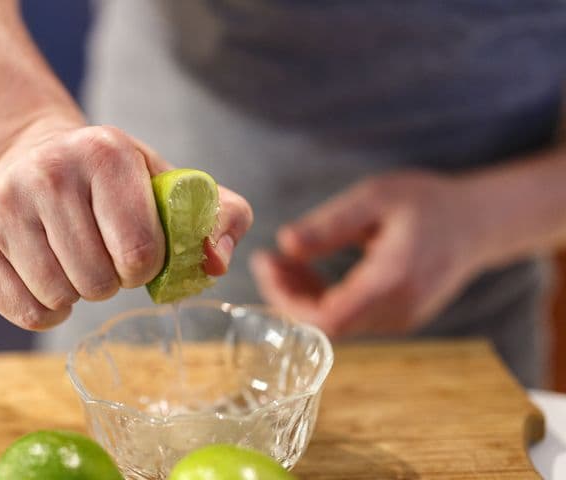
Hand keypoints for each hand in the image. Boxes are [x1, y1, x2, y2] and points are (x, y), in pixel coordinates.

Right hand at [0, 121, 251, 329]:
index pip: (139, 251)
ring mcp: (5, 207)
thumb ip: (218, 215)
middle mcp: (48, 173)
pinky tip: (52, 278)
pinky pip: (25, 313)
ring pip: (60, 297)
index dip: (148, 267)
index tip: (140, 252)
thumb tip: (216, 262)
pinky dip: (48, 311)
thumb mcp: (167, 183)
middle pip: (98, 281)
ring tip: (79, 262)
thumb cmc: (112, 181)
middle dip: (112, 280)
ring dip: (80, 293)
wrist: (30, 156)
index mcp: (105, 153)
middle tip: (106, 256)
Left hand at [251, 171, 482, 337]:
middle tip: (267, 260)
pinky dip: (320, 298)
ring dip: (301, 296)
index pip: (326, 316)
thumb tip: (285, 242)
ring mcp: (399, 319)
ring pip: (334, 323)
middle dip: (287, 295)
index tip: (265, 264)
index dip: (287, 299)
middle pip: (325, 324)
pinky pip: (348, 318)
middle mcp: (397, 310)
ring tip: (283, 260)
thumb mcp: (376, 198)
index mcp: (392, 281)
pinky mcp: (396, 318)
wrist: (476, 223)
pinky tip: (307, 270)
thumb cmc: (427, 203)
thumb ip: (330, 224)